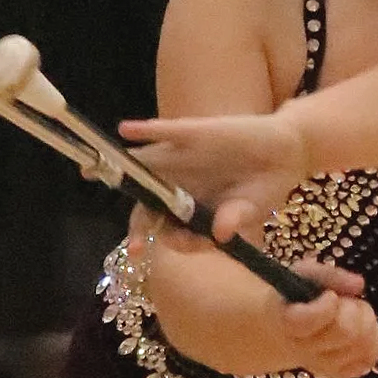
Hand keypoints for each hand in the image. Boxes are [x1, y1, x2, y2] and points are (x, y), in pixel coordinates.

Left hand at [118, 109, 312, 241]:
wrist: (285, 152)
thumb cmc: (264, 188)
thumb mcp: (252, 209)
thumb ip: (235, 219)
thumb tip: (221, 234)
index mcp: (191, 208)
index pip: (165, 227)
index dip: (158, 239)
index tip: (156, 248)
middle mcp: (180, 185)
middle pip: (148, 203)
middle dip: (137, 225)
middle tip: (133, 246)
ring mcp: (184, 159)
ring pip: (147, 166)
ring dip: (121, 168)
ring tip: (92, 169)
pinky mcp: (195, 133)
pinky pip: (166, 132)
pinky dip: (146, 130)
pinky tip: (127, 130)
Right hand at [279, 259, 377, 377]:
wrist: (280, 332)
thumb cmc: (293, 300)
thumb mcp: (302, 275)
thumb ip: (329, 275)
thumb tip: (358, 285)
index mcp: (288, 320)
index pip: (308, 321)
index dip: (327, 307)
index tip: (331, 296)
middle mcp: (303, 348)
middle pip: (345, 333)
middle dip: (355, 310)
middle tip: (347, 302)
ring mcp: (321, 364)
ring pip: (361, 348)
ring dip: (368, 325)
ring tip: (355, 315)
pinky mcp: (336, 373)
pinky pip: (367, 363)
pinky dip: (372, 345)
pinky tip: (362, 333)